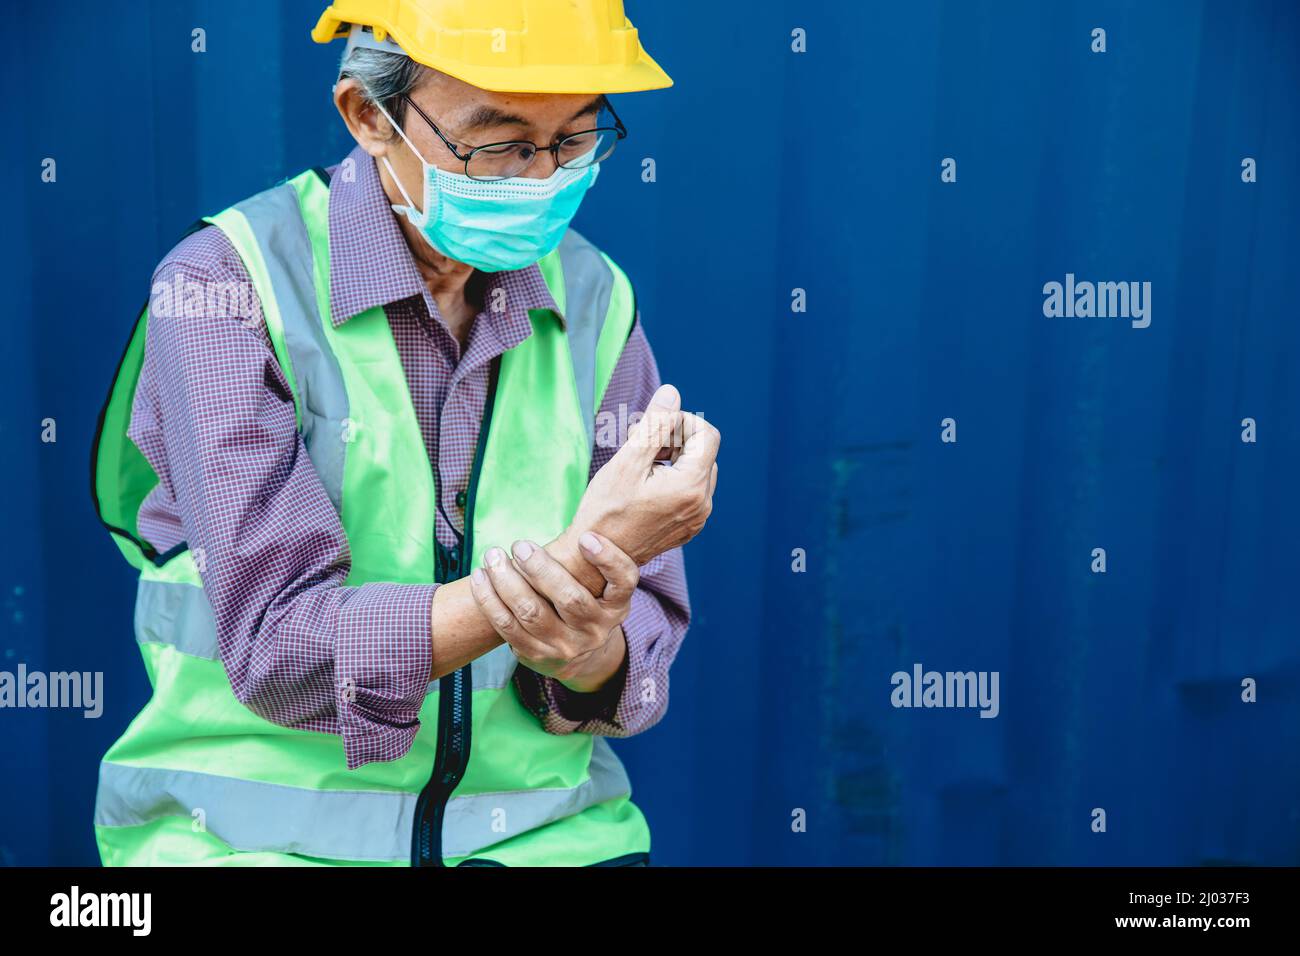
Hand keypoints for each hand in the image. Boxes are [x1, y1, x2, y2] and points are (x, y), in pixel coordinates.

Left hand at [470, 531, 636, 689]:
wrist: (575, 654)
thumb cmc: (583, 602)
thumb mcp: (600, 587)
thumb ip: (588, 561)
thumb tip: (576, 516)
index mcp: (616, 606)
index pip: (624, 582)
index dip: (608, 559)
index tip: (585, 537)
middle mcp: (596, 629)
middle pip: (570, 598)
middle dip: (540, 568)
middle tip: (520, 545)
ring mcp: (566, 646)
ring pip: (532, 612)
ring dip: (507, 580)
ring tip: (493, 556)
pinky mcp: (536, 655)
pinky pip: (507, 627)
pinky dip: (489, 600)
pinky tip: (480, 578)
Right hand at [563, 383, 719, 567]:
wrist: (596, 557)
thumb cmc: (606, 509)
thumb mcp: (628, 460)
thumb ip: (654, 424)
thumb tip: (672, 393)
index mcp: (691, 487)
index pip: (707, 434)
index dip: (682, 421)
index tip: (654, 427)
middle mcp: (702, 505)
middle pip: (703, 451)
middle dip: (675, 439)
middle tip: (640, 443)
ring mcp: (697, 519)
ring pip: (697, 470)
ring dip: (673, 458)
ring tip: (640, 465)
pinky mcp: (689, 527)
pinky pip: (691, 491)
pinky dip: (673, 479)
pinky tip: (645, 485)